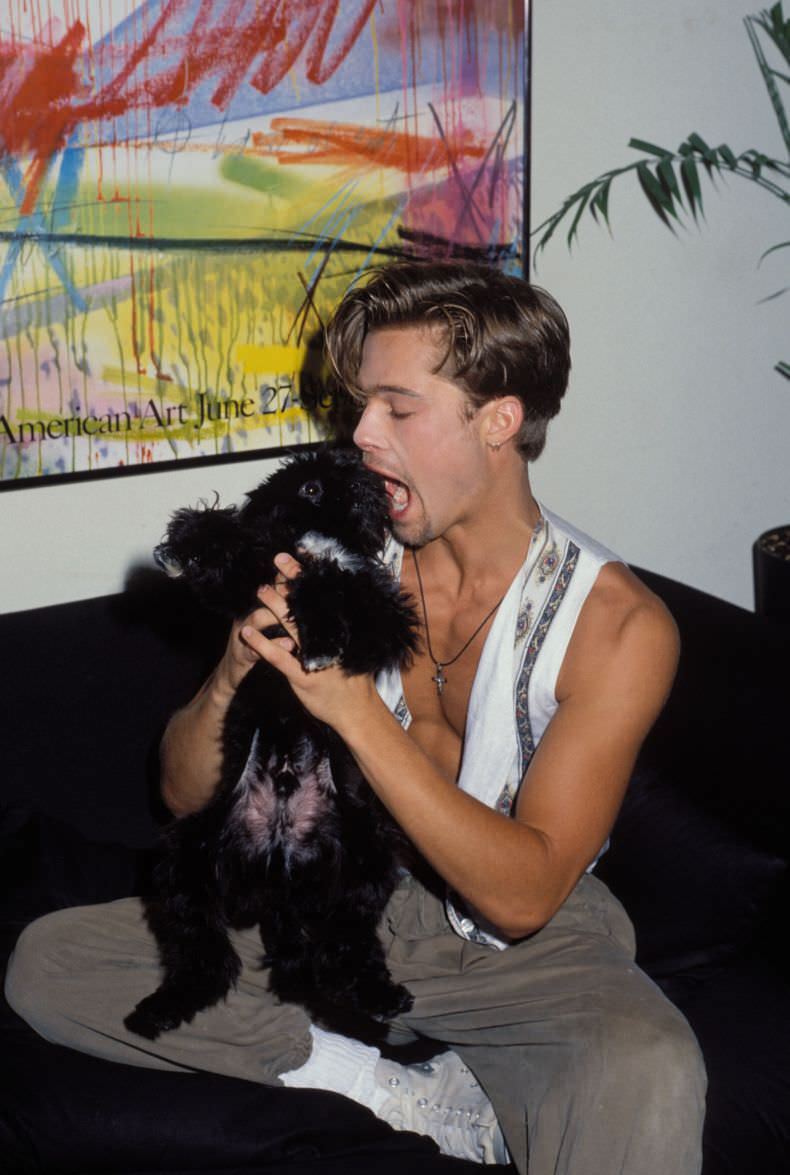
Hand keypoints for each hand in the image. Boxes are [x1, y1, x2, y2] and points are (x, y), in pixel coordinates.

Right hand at [214, 557, 296, 696]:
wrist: (230, 671)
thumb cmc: (255, 645)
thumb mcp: (267, 625)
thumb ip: (282, 609)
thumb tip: (304, 594)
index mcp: (256, 606)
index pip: (272, 585)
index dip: (287, 574)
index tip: (305, 566)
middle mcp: (247, 614)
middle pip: (263, 596)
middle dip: (282, 590)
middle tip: (302, 587)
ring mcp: (242, 633)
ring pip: (257, 619)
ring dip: (276, 616)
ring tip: (295, 617)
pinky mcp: (242, 654)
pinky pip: (256, 648)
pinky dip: (274, 646)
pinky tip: (290, 645)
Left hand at [242, 553, 377, 731]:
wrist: (357, 711)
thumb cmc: (353, 679)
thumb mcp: (352, 648)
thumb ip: (338, 628)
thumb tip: (327, 605)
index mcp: (340, 630)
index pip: (323, 597)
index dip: (308, 576)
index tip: (297, 558)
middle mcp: (329, 639)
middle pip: (307, 604)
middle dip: (291, 581)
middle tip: (277, 562)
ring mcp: (315, 657)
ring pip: (291, 625)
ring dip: (274, 606)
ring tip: (259, 590)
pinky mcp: (302, 676)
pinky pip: (278, 657)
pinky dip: (261, 644)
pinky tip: (247, 633)